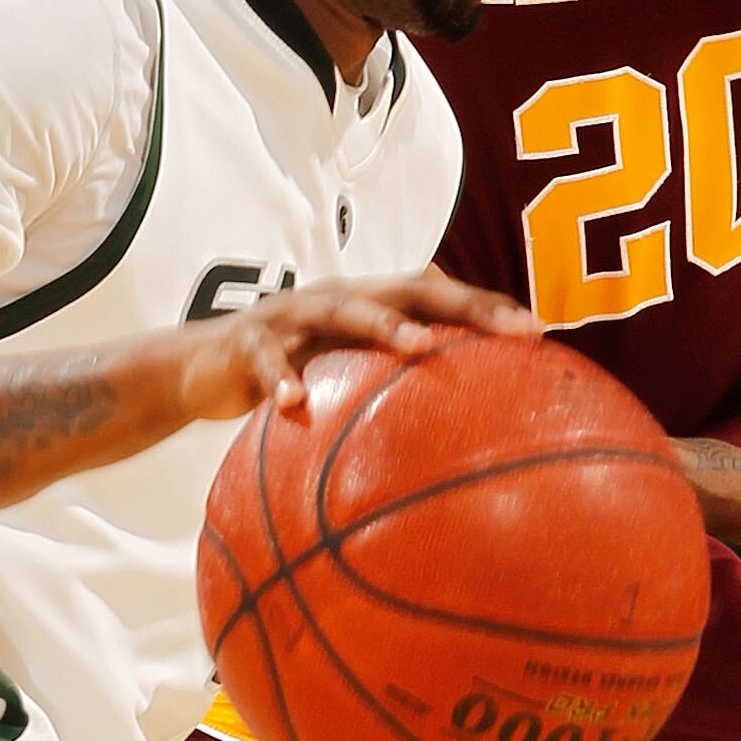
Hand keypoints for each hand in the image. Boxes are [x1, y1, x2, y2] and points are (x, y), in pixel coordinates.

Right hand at [168, 267, 539, 422]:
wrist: (199, 370)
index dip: (489, 308)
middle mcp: (339, 299)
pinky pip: (268, 359)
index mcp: (370, 306)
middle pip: (410, 290)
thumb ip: (392, 397)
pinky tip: (295, 405)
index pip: (440, 297)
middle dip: (463, 307)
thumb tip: (457, 450)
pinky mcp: (247, 341)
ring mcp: (293, 314)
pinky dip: (281, 379)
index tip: (541, 333)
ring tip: (421, 348)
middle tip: (512, 331)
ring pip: (344, 310)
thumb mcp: (344, 383)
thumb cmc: (289, 378)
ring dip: (384, 326)